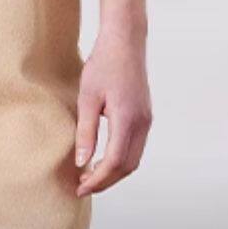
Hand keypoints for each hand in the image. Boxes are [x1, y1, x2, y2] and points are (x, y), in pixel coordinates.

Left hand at [74, 29, 151, 195]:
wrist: (125, 41)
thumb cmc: (104, 64)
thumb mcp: (87, 97)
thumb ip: (85, 132)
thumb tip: (81, 162)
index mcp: (127, 119)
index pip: (114, 162)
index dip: (98, 180)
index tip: (80, 187)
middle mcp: (142, 123)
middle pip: (127, 166)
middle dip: (106, 181)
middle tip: (83, 186)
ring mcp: (147, 120)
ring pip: (134, 159)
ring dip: (114, 172)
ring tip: (90, 175)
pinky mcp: (145, 116)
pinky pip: (136, 147)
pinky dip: (121, 160)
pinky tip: (103, 159)